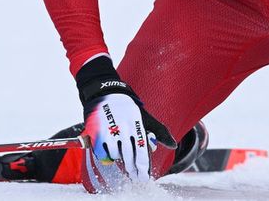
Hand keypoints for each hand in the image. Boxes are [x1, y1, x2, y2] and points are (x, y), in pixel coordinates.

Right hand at [76, 56, 175, 181]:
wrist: (105, 92)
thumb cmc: (128, 108)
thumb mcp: (146, 117)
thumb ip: (159, 132)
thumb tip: (173, 145)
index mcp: (137, 123)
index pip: (141, 149)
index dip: (143, 166)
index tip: (144, 177)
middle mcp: (123, 127)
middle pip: (129, 156)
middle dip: (133, 169)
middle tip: (135, 176)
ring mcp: (109, 130)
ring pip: (116, 155)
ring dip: (120, 160)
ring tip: (123, 157)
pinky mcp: (96, 133)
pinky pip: (102, 153)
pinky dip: (107, 156)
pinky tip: (111, 152)